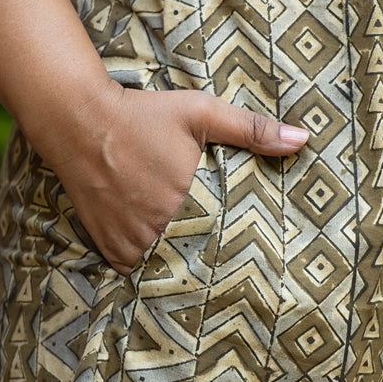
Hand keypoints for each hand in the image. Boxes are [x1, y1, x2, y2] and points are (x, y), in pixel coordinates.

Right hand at [46, 82, 308, 274]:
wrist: (78, 119)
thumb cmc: (144, 114)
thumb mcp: (201, 113)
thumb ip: (252, 129)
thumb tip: (304, 139)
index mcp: (187, 202)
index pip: (226, 241)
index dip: (238, 245)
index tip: (249, 248)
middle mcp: (157, 229)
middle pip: (196, 256)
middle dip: (209, 253)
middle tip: (224, 253)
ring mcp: (129, 241)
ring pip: (165, 265)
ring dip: (176, 258)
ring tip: (193, 251)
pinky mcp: (108, 246)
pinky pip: (135, 268)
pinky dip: (146, 260)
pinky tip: (157, 244)